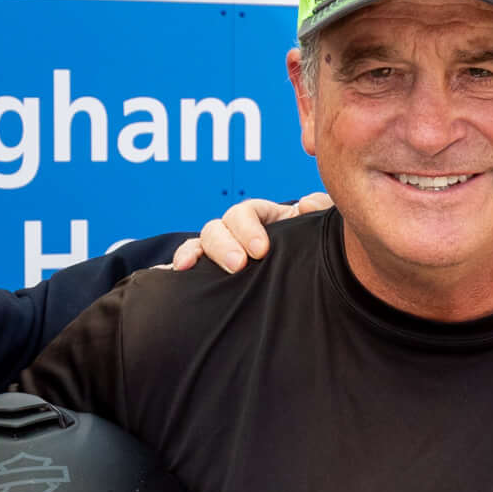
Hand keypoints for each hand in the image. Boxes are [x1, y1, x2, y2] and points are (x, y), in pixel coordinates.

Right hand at [170, 192, 328, 274]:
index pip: (245, 212)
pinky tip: (168, 274)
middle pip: (217, 227)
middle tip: (237, 265)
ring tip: (187, 269)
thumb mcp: (324, 229)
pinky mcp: (213, 279)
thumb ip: (324, 208)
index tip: (260, 250)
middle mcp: (237, 234)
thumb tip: (306, 204)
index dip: (248, 227)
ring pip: (199, 245)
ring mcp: (222, 255)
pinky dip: (174, 267)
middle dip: (222, 245)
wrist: (312, 287)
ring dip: (193, 253)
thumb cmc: (316, 250)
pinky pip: (189, 270)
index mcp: (263, 219)